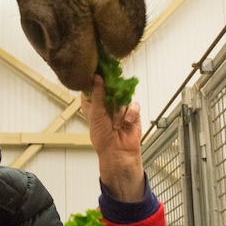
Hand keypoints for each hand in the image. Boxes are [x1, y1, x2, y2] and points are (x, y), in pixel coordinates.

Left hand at [82, 75, 144, 201]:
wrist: (118, 152)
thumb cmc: (102, 136)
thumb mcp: (96, 113)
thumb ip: (98, 94)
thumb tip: (97, 77)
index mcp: (94, 104)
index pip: (92, 87)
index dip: (94, 80)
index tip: (96, 73)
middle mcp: (107, 104)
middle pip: (110, 87)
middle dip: (111, 92)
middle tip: (110, 96)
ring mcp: (120, 107)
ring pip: (122, 97)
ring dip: (119, 112)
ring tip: (116, 124)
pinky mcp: (133, 113)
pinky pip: (133, 105)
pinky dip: (130, 114)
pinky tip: (127, 122)